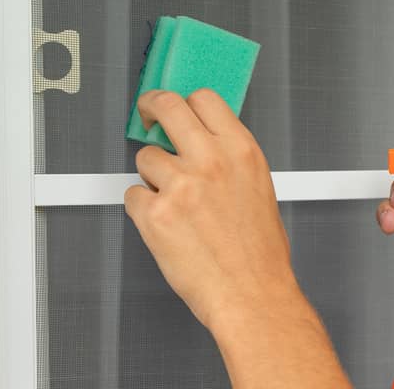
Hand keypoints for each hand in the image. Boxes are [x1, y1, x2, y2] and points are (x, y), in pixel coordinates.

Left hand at [124, 89, 300, 330]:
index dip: (182, 99)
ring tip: (174, 202)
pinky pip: (133, 196)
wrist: (251, 294)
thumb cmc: (259, 254)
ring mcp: (180, 185)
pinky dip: (143, 209)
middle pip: (167, 106)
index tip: (171, 106)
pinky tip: (166, 225)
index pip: (204, 99)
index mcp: (241, 151)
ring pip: (145, 158)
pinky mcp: (155, 213)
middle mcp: (211, 161)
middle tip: (148, 117)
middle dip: (151, 107)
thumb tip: (203, 144)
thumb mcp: (258, 189)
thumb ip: (230, 161)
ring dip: (152, 176)